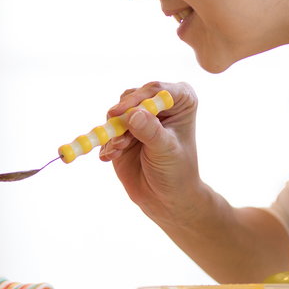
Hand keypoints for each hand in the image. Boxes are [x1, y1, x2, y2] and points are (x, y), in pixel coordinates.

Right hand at [99, 81, 207, 226]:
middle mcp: (159, 104)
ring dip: (115, 132)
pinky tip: (112, 157)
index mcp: (180, 101)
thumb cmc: (176, 172)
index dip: (137, 99)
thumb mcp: (166, 150)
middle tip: (119, 139)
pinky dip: (108, 143)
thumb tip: (133, 114)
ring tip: (120, 150)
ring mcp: (140, 117)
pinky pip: (108, 129)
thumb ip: (150, 131)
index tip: (120, 113)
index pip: (156, 90)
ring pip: (117, 112)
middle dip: (123, 117)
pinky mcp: (123, 131)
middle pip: (132, 97)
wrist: (164, 198)